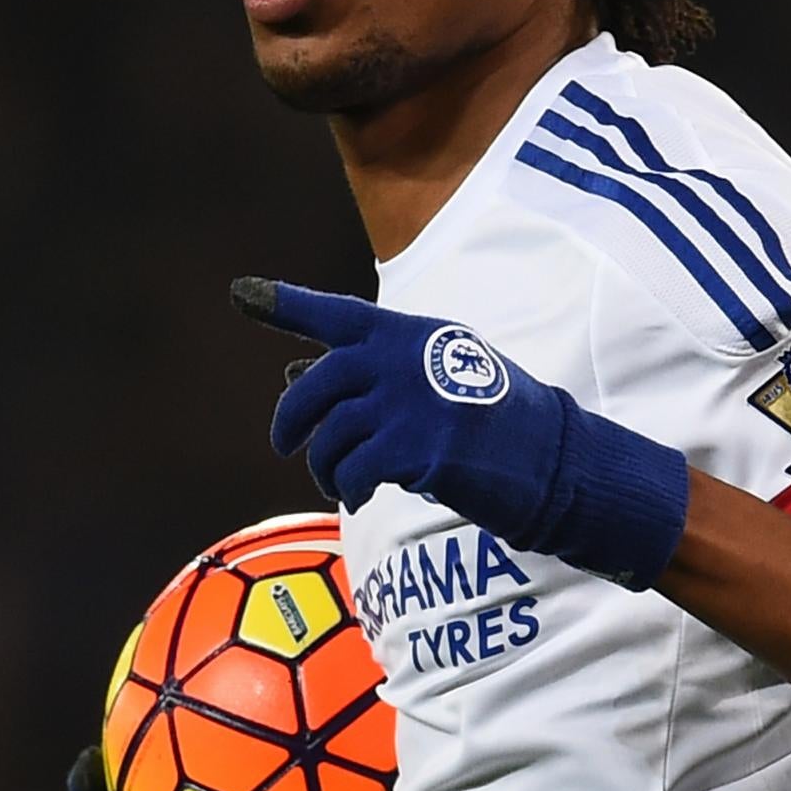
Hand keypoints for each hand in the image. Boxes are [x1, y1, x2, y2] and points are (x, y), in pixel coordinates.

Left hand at [231, 276, 690, 589]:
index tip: (242, 293)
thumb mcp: (435, 380)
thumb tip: (296, 381)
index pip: (336, 313)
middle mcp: (401, 359)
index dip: (285, 304)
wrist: (549, 458)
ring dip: (325, 467)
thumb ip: (375, 380)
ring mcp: (407, 401)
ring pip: (329, 436)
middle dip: (290, 419)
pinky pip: (353, 470)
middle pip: (314, 386)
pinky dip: (349, 488)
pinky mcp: (414, 446)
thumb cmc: (490, 422)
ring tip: (341, 483)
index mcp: (407, 334)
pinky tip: (359, 496)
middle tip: (284, 444)